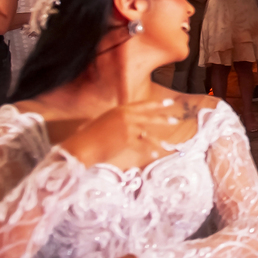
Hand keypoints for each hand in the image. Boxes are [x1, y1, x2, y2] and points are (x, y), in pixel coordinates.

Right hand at [58, 100, 186, 168]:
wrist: (81, 146)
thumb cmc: (86, 136)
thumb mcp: (101, 121)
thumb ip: (113, 120)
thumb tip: (122, 123)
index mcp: (119, 109)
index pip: (142, 105)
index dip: (157, 104)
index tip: (169, 102)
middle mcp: (125, 116)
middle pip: (149, 117)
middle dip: (163, 119)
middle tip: (176, 120)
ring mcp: (127, 127)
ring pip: (148, 133)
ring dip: (158, 140)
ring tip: (166, 145)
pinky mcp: (127, 139)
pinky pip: (142, 146)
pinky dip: (148, 151)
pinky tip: (154, 155)